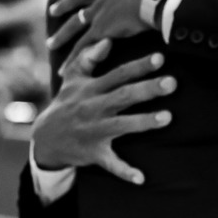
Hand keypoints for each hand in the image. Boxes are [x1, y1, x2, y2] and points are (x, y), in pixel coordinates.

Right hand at [32, 39, 174, 183]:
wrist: (45, 139)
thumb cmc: (67, 103)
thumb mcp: (73, 80)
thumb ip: (88, 59)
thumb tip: (106, 39)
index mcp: (91, 90)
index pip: (118, 74)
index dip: (138, 66)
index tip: (161, 57)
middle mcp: (93, 108)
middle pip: (123, 96)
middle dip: (147, 89)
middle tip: (173, 82)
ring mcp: (94, 132)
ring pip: (121, 126)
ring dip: (143, 122)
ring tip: (168, 118)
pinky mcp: (94, 153)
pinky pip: (111, 163)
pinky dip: (125, 171)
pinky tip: (141, 178)